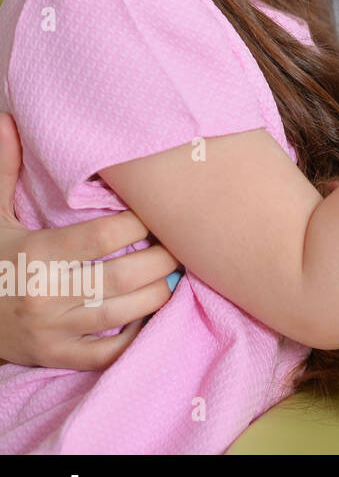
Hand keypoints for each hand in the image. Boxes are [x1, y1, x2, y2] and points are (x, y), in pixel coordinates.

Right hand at [0, 113, 177, 369]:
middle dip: (162, 259)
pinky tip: (154, 312)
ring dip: (160, 293)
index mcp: (35, 254)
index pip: (102, 237)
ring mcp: (54, 331)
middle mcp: (46, 295)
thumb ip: (5, 170)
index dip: (138, 222)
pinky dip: (139, 334)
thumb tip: (8, 119)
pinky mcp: (58, 357)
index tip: (157, 210)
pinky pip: (110, 351)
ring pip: (125, 313)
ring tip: (177, 272)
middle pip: (125, 276)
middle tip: (181, 242)